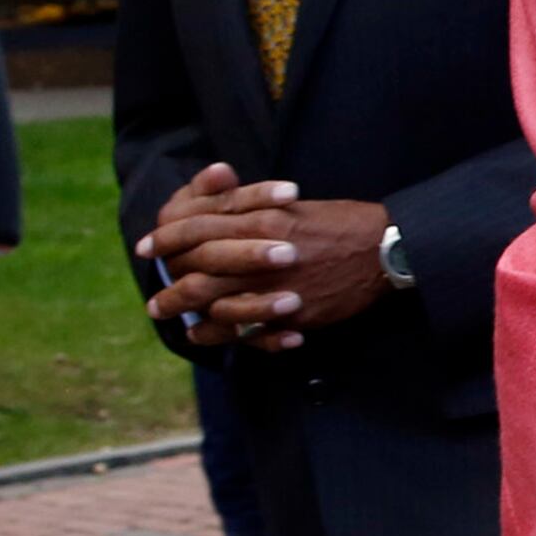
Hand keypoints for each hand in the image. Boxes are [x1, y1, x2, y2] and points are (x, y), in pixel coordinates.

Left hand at [137, 164, 390, 348]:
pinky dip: (225, 335)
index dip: (167, 238)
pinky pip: (251, 329)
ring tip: (175, 322)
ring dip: (190, 316)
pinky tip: (209, 335)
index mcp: (260, 221)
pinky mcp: (297, 313)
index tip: (148, 247)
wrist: (387, 247)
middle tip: (154, 300)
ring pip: (219, 306)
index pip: (197, 228)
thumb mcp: (289, 203)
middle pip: (199, 272)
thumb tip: (214, 200)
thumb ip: (248, 204)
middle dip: (170, 288)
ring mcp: (279, 287)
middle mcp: (263, 254)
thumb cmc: (339, 221)